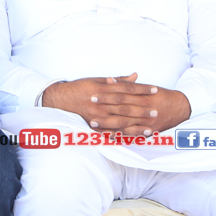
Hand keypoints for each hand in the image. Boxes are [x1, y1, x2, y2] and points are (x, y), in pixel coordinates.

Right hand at [42, 74, 189, 135]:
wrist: (59, 99)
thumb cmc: (80, 88)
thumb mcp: (98, 80)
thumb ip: (118, 80)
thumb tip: (135, 76)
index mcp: (104, 89)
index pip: (127, 88)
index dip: (142, 89)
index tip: (155, 90)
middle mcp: (101, 103)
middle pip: (126, 106)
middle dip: (142, 109)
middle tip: (156, 111)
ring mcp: (97, 116)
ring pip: (120, 122)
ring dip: (136, 126)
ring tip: (150, 128)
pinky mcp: (93, 126)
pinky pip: (109, 133)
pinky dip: (122, 136)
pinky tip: (133, 139)